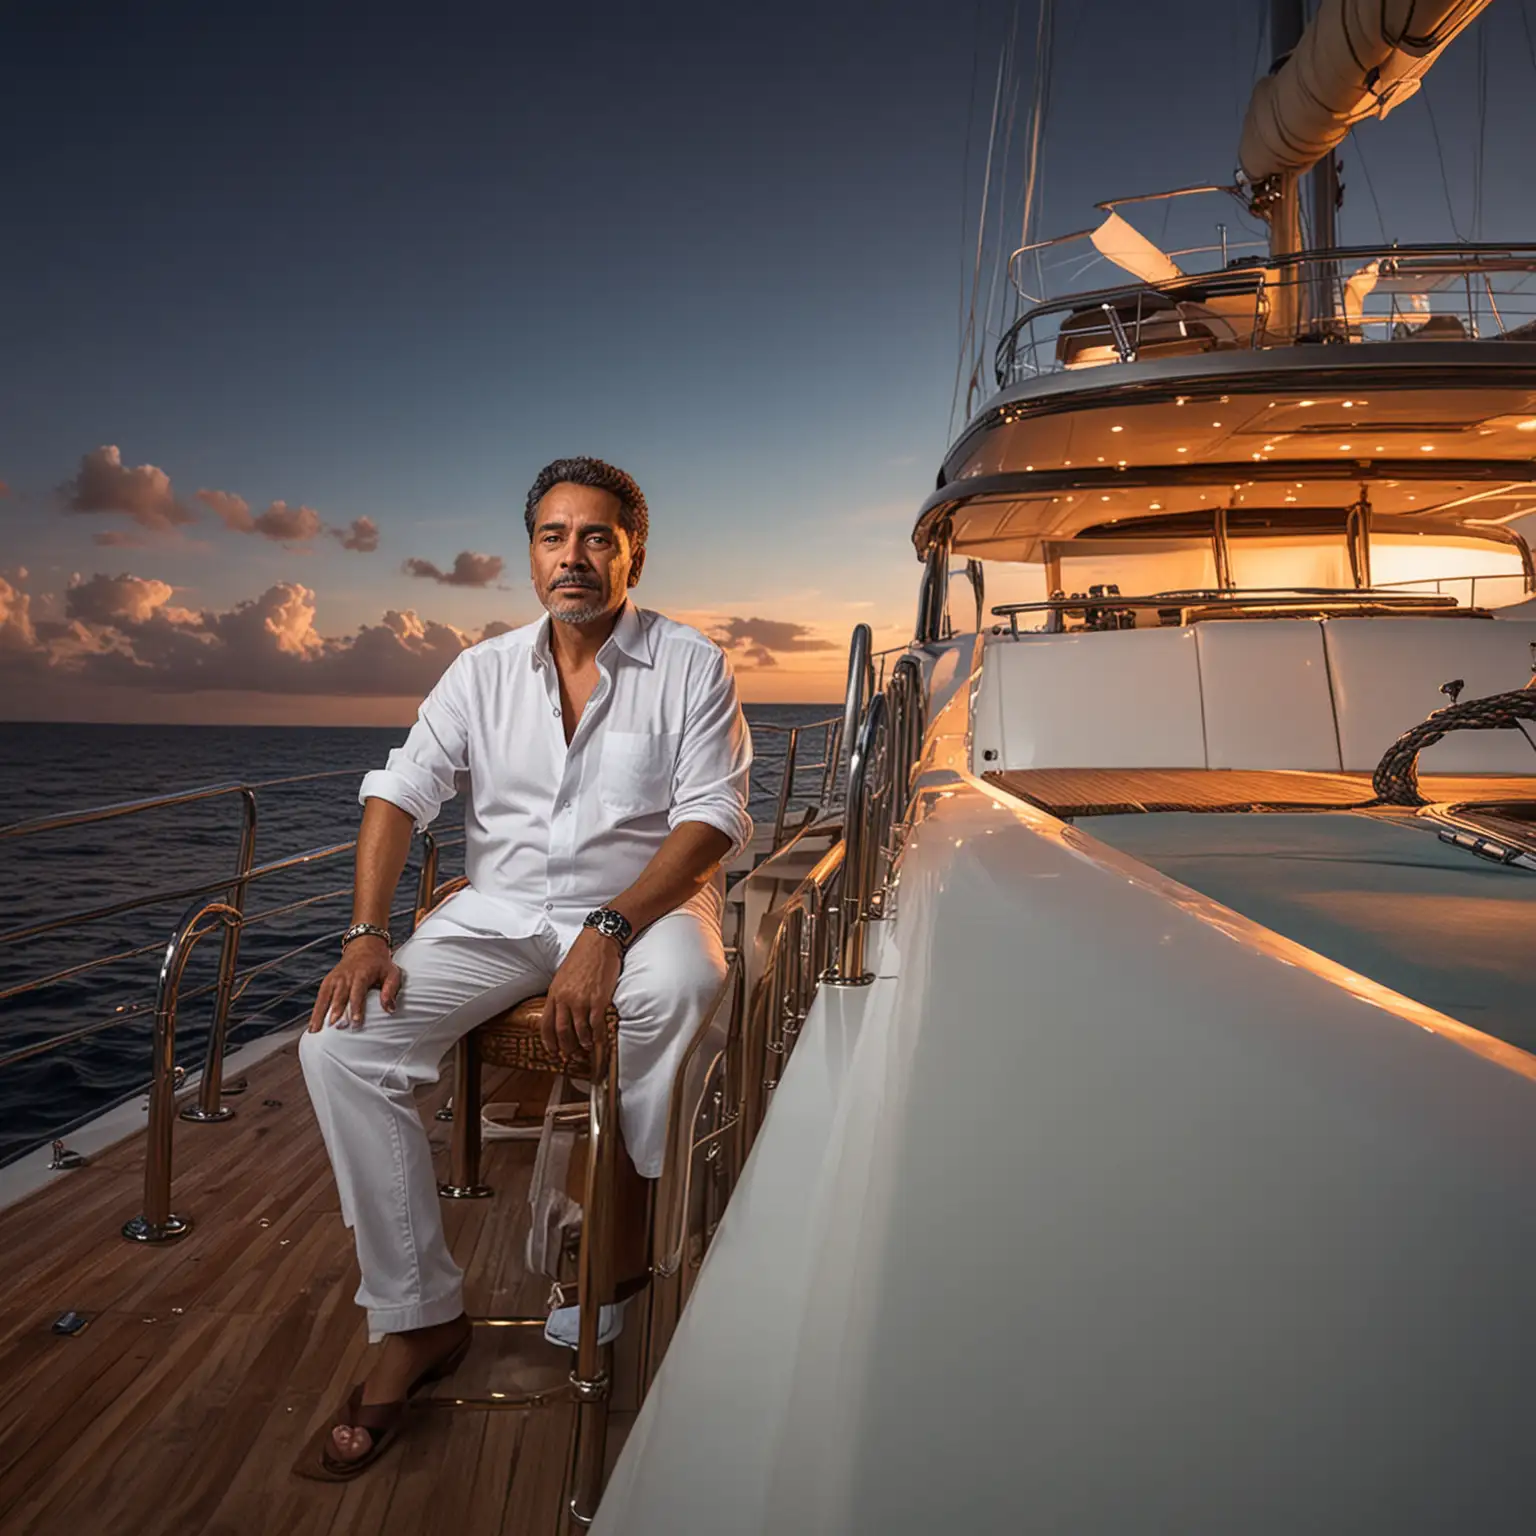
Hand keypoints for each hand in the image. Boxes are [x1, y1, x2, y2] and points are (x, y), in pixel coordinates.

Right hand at [308, 936, 401, 1030]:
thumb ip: (391, 990)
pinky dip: (315, 1011)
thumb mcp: (392, 972)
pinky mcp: (328, 981)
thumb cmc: (380, 964)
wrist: (365, 947)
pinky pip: (320, 997)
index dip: (356, 1008)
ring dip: (320, 1013)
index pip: (358, 993)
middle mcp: (346, 976)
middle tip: (335, 1028)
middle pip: (340, 996)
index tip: (355, 1023)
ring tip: (316, 1030)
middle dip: (337, 1012)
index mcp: (361, 974)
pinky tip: (312, 1026)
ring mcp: (335, 978)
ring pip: (326, 997)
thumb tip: (390, 1009)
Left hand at [541, 929, 621, 1059]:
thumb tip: (563, 1011)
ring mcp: (582, 1001)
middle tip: (572, 1055)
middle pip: (562, 1032)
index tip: (553, 1051)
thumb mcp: (563, 976)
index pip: (546, 1024)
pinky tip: (600, 1040)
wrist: (599, 943)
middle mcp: (565, 999)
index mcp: (554, 993)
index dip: (549, 1042)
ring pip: (580, 1032)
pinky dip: (598, 1037)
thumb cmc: (582, 956)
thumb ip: (561, 994)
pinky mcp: (599, 1000)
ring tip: (587, 1047)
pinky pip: (596, 1026)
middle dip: (567, 1048)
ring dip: (584, 1043)